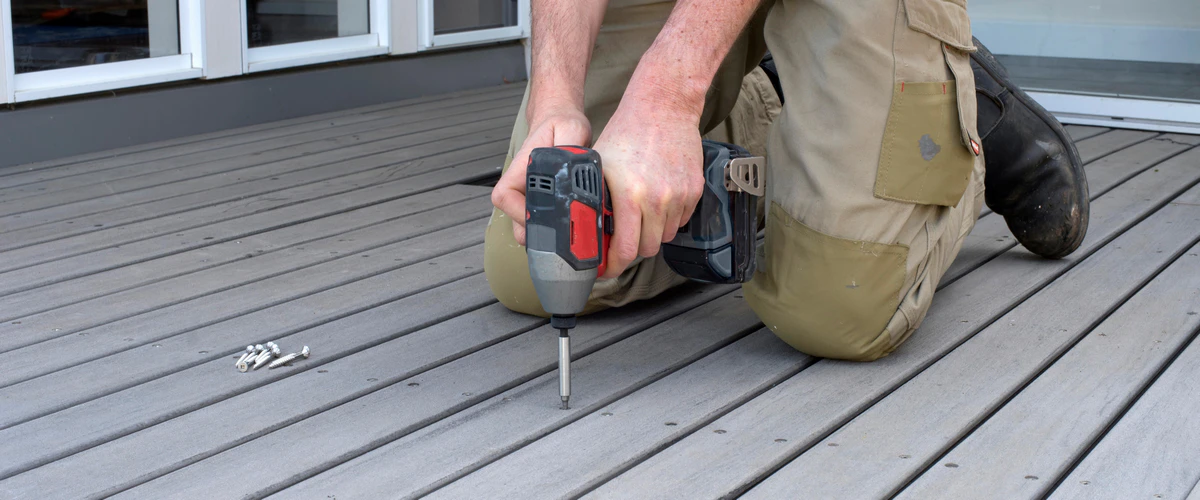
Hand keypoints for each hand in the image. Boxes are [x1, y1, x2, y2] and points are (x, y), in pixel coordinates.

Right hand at [491, 104, 591, 244]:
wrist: (562, 122)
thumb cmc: (562, 124)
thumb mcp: (572, 128)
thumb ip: (571, 146)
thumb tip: (572, 167)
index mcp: (521, 168)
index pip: (504, 197)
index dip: (518, 212)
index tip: (542, 217)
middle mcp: (520, 185)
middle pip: (515, 221)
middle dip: (536, 232)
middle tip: (562, 235)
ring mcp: (529, 196)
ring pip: (527, 227)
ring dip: (546, 234)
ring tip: (571, 233)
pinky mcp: (541, 203)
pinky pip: (541, 225)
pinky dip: (554, 231)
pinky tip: (573, 227)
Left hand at [594, 95, 703, 278]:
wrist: (662, 108)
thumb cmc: (627, 132)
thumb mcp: (599, 166)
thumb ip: (594, 198)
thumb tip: (587, 229)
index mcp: (630, 195)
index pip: (626, 250)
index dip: (614, 266)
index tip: (607, 269)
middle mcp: (658, 199)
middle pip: (647, 249)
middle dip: (632, 249)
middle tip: (621, 240)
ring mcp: (679, 196)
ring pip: (665, 236)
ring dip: (651, 233)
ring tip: (639, 215)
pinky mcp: (694, 191)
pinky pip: (681, 220)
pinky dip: (668, 219)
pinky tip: (657, 201)